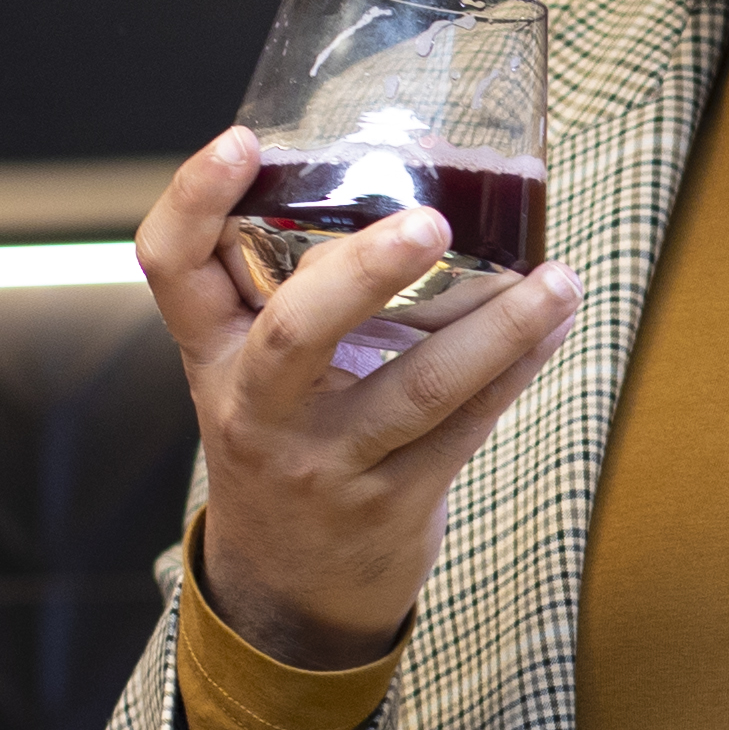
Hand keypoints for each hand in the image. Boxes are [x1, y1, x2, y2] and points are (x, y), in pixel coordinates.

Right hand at [139, 128, 585, 669]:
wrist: (286, 588)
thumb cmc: (283, 439)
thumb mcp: (254, 368)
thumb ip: (302, 283)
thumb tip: (423, 162)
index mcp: (213, 354)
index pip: (172, 268)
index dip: (195, 200)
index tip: (242, 141)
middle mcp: (256, 408)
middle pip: (297, 331)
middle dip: (365, 271)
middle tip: (431, 222)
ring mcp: (324, 462)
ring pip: (414, 390)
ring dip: (496, 328)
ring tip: (556, 280)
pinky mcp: (390, 502)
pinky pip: (463, 429)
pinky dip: (514, 371)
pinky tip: (552, 327)